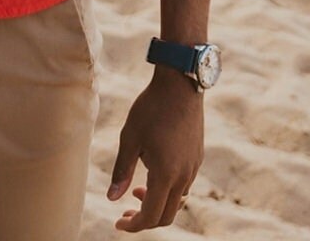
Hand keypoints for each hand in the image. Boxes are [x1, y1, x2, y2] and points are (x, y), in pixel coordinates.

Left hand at [108, 69, 204, 230]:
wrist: (180, 84)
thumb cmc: (151, 108)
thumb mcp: (130, 138)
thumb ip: (122, 170)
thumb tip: (112, 199)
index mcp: (166, 174)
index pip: (152, 215)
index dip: (134, 225)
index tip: (118, 222)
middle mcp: (184, 176)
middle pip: (167, 215)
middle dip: (146, 219)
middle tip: (126, 212)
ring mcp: (193, 167)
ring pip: (178, 201)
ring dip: (158, 203)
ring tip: (138, 189)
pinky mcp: (197, 156)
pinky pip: (184, 184)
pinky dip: (168, 189)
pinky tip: (154, 171)